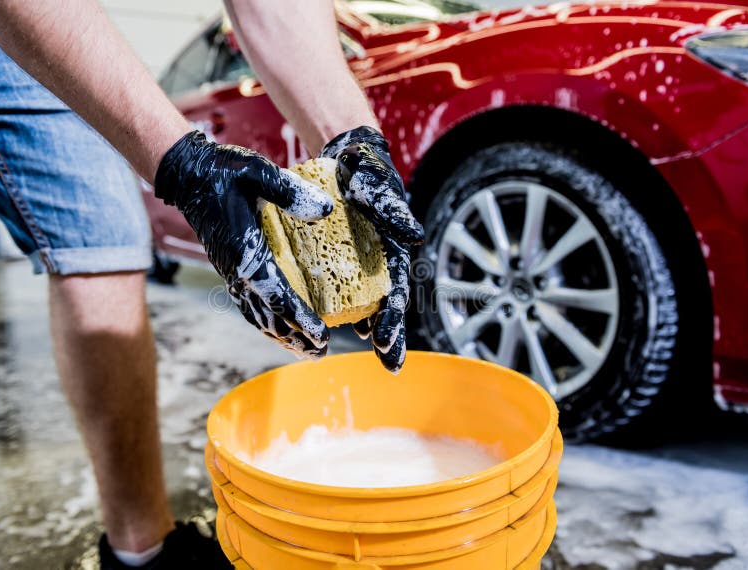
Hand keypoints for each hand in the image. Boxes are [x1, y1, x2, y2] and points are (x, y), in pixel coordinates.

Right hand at [155, 131, 333, 357]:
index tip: (322, 336)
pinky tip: (277, 327)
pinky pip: (248, 303)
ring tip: (303, 350)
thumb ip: (289, 191)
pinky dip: (265, 320)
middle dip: (295, 337)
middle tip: (319, 353)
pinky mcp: (231, 268)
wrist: (187, 174)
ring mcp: (232, 273)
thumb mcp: (258, 172)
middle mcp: (237, 271)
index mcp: (246, 254)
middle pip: (269, 316)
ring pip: (257, 314)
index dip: (301, 320)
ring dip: (280, 335)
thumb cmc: (223, 171)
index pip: (278, 297)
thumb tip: (326, 210)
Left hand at [321, 126, 423, 372]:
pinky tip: (333, 322)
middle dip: (389, 336)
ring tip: (364, 351)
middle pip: (385, 306)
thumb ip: (393, 210)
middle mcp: (380, 262)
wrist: (347, 156)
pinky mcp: (341, 256)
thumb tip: (414, 236)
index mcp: (394, 252)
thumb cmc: (366, 172)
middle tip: (389, 365)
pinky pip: (341, 287)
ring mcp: (361, 262)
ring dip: (367, 327)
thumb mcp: (378, 189)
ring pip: (365, 301)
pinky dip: (341, 306)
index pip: (395, 294)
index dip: (392, 320)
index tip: (383, 343)